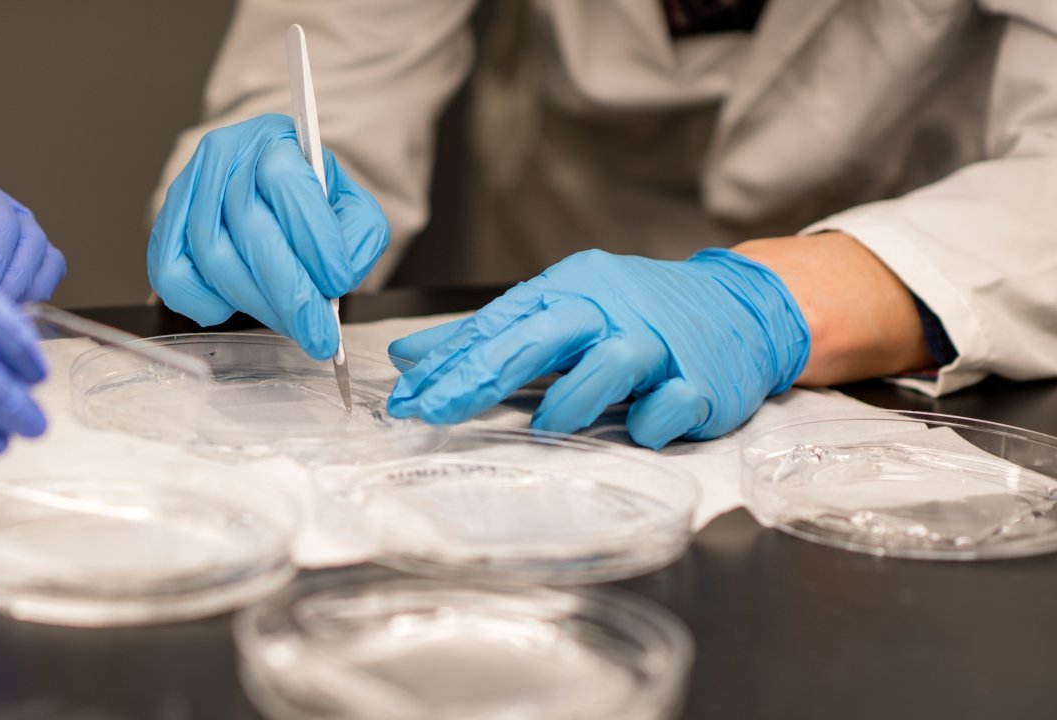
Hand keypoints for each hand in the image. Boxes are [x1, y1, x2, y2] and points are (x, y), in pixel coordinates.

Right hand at [149, 114, 389, 359]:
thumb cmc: (308, 204)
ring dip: (256, 303)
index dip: (313, 240)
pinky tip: (237, 305)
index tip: (337, 283)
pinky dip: (207, 302)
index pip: (287, 183)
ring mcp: (187, 190)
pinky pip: (172, 275)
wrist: (264, 192)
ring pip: (213, 256)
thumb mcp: (348, 205)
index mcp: (276, 140)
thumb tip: (337, 282)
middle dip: (289, 292)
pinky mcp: (164, 227)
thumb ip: (357, 235)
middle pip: (249, 227)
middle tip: (317, 334)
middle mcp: (225, 155)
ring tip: (289, 323)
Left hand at [386, 249, 809, 448]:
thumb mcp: (560, 310)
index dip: (449, 363)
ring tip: (547, 425)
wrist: (742, 305)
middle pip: (541, 335)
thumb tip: (410, 358)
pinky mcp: (704, 381)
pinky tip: (640, 426)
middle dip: (481, 374)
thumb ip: (486, 338)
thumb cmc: (636, 313)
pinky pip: (672, 404)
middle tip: (435, 410)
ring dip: (572, 398)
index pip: (500, 324)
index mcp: (573, 289)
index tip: (407, 400)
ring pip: (610, 364)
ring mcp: (660, 345)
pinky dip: (651, 420)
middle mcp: (612, 310)